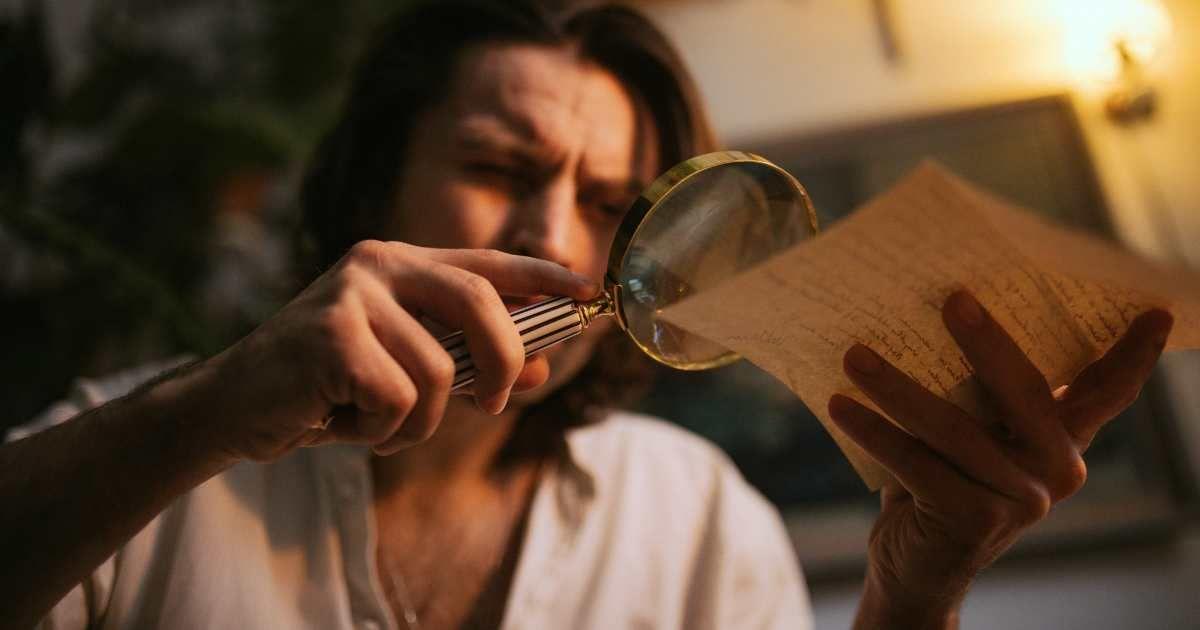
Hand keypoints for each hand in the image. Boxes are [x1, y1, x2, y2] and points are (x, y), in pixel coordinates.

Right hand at [192, 240, 596, 461]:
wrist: (233, 409)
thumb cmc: (327, 390)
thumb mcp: (407, 375)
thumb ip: (470, 365)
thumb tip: (540, 369)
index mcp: (401, 263)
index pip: (487, 263)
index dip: (542, 276)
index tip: (587, 291)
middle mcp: (379, 264)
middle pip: (479, 302)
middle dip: (501, 359)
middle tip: (495, 402)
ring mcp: (352, 294)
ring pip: (438, 370)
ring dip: (419, 421)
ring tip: (376, 423)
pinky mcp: (330, 334)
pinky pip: (399, 398)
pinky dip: (382, 431)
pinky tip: (343, 424)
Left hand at [828, 290, 1171, 628]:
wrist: (915, 564)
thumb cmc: (939, 476)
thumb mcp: (970, 430)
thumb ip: (977, 390)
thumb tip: (938, 306)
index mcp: (1064, 438)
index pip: (1108, 392)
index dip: (1134, 355)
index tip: (1155, 312)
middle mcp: (1057, 469)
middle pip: (1027, 392)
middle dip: (989, 342)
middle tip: (953, 298)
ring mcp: (1021, 499)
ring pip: (956, 428)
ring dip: (898, 388)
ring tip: (855, 356)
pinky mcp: (975, 521)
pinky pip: (918, 464)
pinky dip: (875, 432)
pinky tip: (842, 406)